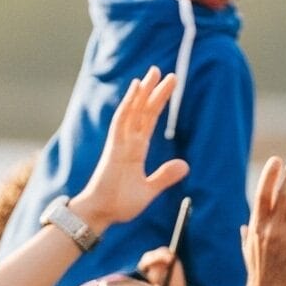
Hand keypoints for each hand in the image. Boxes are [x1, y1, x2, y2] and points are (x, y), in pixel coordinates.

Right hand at [70, 68, 188, 231]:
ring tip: (154, 73)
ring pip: (133, 111)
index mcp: (136, 149)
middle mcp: (127, 142)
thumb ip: (164, 176)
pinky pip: (122, 120)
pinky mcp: (113, 147)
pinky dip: (129, 102)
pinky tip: (137, 87)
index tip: (169, 86)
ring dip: (144, 91)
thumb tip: (185, 165)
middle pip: (143, 110)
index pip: (149, 120)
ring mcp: (120, 143)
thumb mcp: (148, 190)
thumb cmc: (119, 204)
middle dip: (154, 91)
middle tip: (166, 72)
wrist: (100, 213)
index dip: (159, 102)